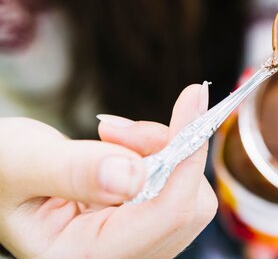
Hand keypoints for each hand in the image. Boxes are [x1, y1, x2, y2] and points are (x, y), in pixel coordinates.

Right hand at [0, 83, 215, 258]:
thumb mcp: (22, 161)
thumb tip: (131, 175)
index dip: (187, 154)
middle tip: (116, 130)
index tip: (194, 98)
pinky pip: (173, 184)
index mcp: (84, 257)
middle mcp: (116, 258)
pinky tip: (117, 144)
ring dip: (158, 149)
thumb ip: (74, 170)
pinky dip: (155, 154)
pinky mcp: (139, 224)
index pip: (168, 213)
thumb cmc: (0, 168)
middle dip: (166, 151)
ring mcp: (133, 243)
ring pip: (185, 191)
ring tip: (109, 134)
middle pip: (188, 205)